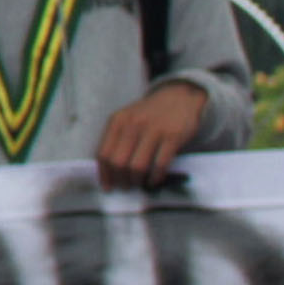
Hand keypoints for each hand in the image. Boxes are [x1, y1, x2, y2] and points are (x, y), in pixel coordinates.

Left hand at [94, 80, 209, 190]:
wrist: (180, 97)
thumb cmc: (149, 114)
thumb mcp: (128, 119)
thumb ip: (117, 140)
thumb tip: (108, 172)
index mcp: (118, 121)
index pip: (103, 154)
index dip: (104, 174)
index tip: (108, 186)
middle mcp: (133, 124)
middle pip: (118, 163)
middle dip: (121, 180)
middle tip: (126, 187)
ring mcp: (154, 130)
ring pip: (137, 166)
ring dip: (137, 181)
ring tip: (139, 184)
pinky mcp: (173, 136)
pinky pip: (160, 165)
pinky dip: (155, 178)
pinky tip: (154, 180)